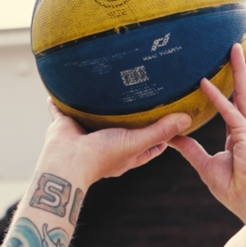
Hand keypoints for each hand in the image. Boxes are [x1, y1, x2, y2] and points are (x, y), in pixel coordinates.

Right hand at [37, 100, 191, 188]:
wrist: (68, 160)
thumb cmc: (103, 156)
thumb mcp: (137, 142)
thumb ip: (160, 131)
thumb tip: (187, 119)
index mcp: (125, 153)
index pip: (150, 144)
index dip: (162, 134)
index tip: (173, 118)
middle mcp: (107, 143)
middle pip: (124, 128)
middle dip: (132, 116)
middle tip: (145, 95)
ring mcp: (86, 134)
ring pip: (95, 117)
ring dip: (99, 106)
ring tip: (108, 86)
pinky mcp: (66, 125)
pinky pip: (61, 110)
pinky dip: (58, 102)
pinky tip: (61, 88)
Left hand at [169, 43, 245, 224]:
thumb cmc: (236, 190)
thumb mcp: (205, 166)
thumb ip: (191, 149)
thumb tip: (173, 137)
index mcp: (240, 136)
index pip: (236, 105)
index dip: (233, 87)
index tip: (230, 70)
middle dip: (244, 70)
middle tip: (240, 47)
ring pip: (244, 94)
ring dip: (240, 71)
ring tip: (238, 49)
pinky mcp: (245, 137)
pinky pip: (227, 112)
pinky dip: (216, 96)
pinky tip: (204, 81)